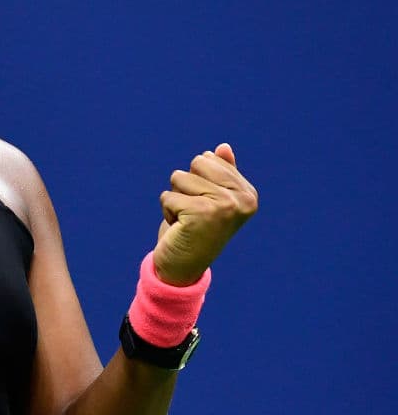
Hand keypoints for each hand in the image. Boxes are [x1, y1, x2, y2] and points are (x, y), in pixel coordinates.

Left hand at [153, 143, 257, 285]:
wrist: (182, 267)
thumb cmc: (194, 229)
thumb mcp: (207, 198)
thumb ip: (220, 173)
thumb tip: (223, 147)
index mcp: (248, 193)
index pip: (208, 159)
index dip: (196, 180)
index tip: (204, 205)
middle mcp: (242, 199)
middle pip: (196, 163)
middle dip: (185, 186)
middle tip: (192, 212)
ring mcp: (224, 206)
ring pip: (179, 177)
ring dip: (175, 199)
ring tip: (186, 220)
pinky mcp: (201, 213)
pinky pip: (168, 196)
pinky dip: (167, 211)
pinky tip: (179, 228)